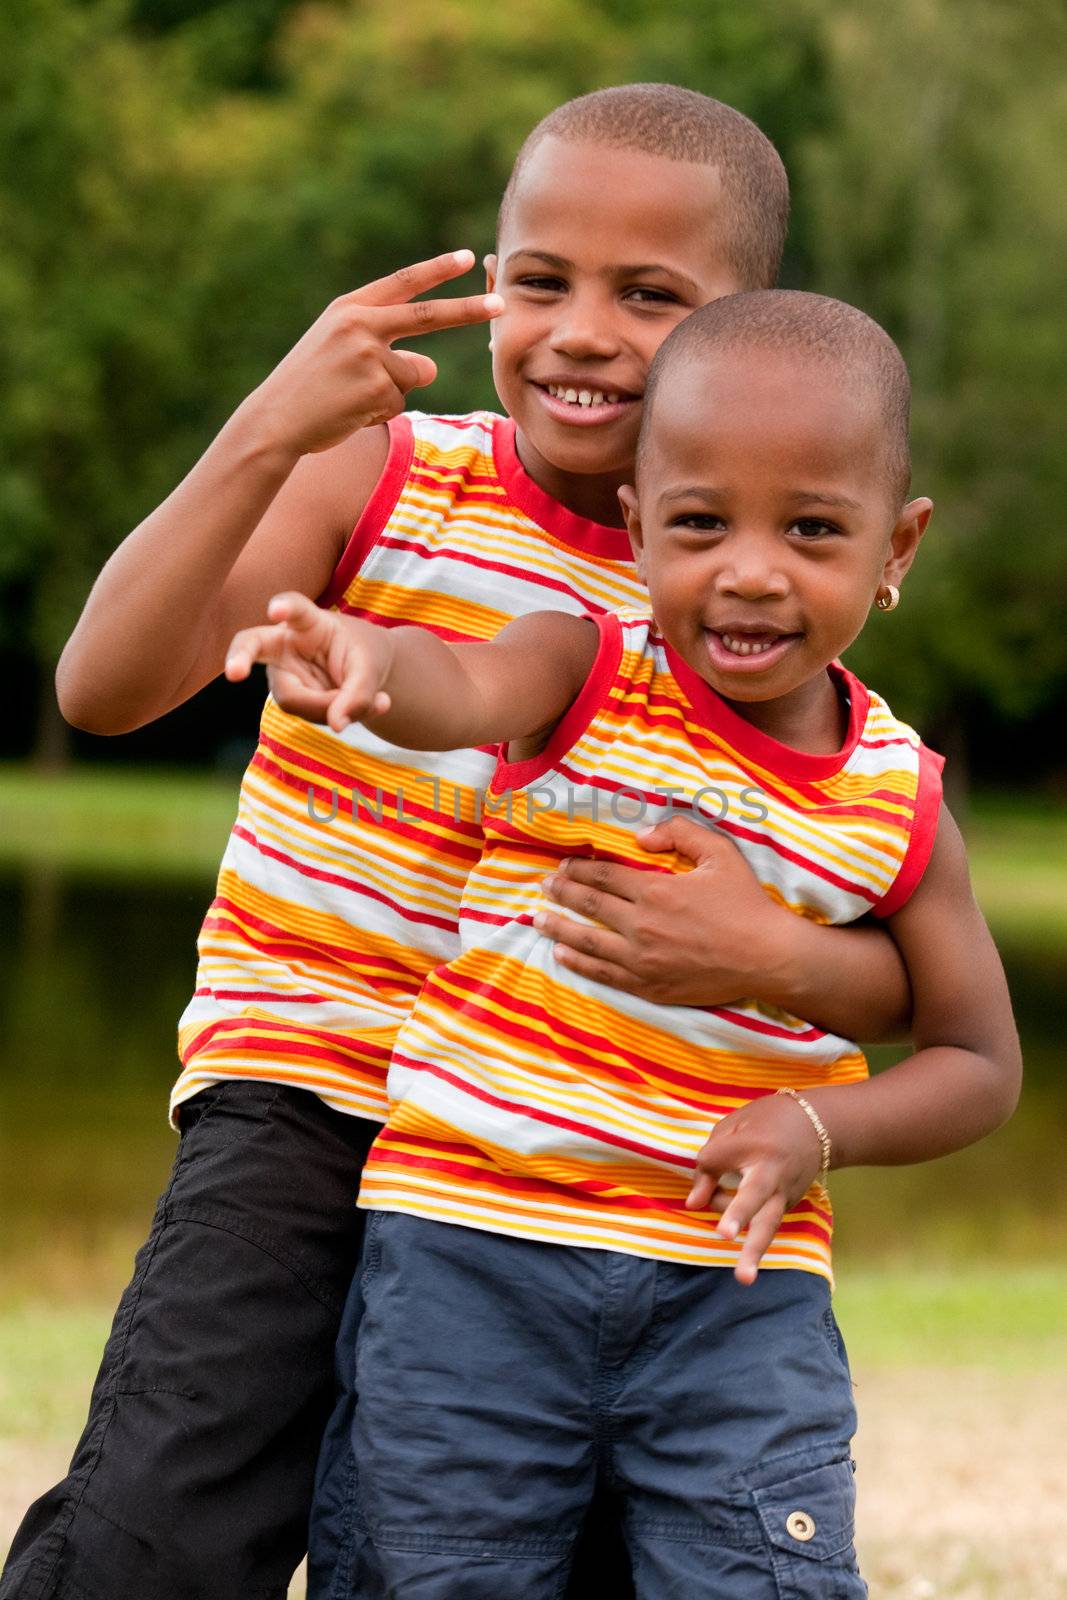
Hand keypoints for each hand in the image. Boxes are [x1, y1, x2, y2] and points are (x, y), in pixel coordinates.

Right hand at [225, 592, 393, 731]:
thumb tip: (336, 726)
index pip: (295, 610)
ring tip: (377, 700)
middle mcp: (285, 645)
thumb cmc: (364, 655)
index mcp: (308, 623)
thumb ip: (358, 694)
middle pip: (252, 646)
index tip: (276, 609)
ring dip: (336, 707)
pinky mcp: (291, 698)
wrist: (367, 672)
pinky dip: (343, 716)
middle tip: (234, 672)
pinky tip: (372, 706)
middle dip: (240, 657)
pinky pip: (311, 715)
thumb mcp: (371, 668)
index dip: (285, 607)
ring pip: (296, 699)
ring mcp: (283, 674)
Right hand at [240, 249, 502, 457]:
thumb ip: (383, 345)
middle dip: (468, 311)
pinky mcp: (377, 389)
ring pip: (416, 373)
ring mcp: (370, 357)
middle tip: (501, 304)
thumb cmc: (308, 386)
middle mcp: (361, 325)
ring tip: (353, 396)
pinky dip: (382, 410)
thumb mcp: (339, 349)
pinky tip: (351, 410)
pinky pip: (401, 401)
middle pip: (427, 317)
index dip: (436, 270)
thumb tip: (430, 364)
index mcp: (349, 308)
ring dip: (395, 390)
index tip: (466, 257)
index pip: (402, 283)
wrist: (275, 420)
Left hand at [534, 816, 792, 1004]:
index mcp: (655, 890)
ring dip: (559, 929)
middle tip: (543, 886)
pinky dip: (579, 964)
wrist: (767, 957)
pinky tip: (562, 956)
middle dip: (561, 893)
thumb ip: (680, 833)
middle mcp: (641, 925)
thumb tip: (640, 836)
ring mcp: (642, 960)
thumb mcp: (719, 853)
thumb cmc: (746, 903)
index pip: (603, 876)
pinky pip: (603, 974)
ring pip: (587, 942)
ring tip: (539, 920)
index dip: (579, 869)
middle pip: (589, 905)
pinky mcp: (649, 986)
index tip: (564, 866)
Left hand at [686, 1092, 825, 1284]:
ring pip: (768, 1224)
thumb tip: (693, 1204)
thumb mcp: (734, 1126)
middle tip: (724, 1235)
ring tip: (743, 1279)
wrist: (817, 1126)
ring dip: (754, 1252)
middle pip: (754, 1196)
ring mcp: (783, 1192)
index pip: (715, 1158)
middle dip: (738, 1215)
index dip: (704, 1163)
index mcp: (756, 1144)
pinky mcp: (787, 1206)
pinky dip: (753, 1238)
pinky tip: (745, 1261)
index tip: (706, 1164)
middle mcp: (772, 1171)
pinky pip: (765, 1224)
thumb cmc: (766, 1122)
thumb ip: (711, 1160)